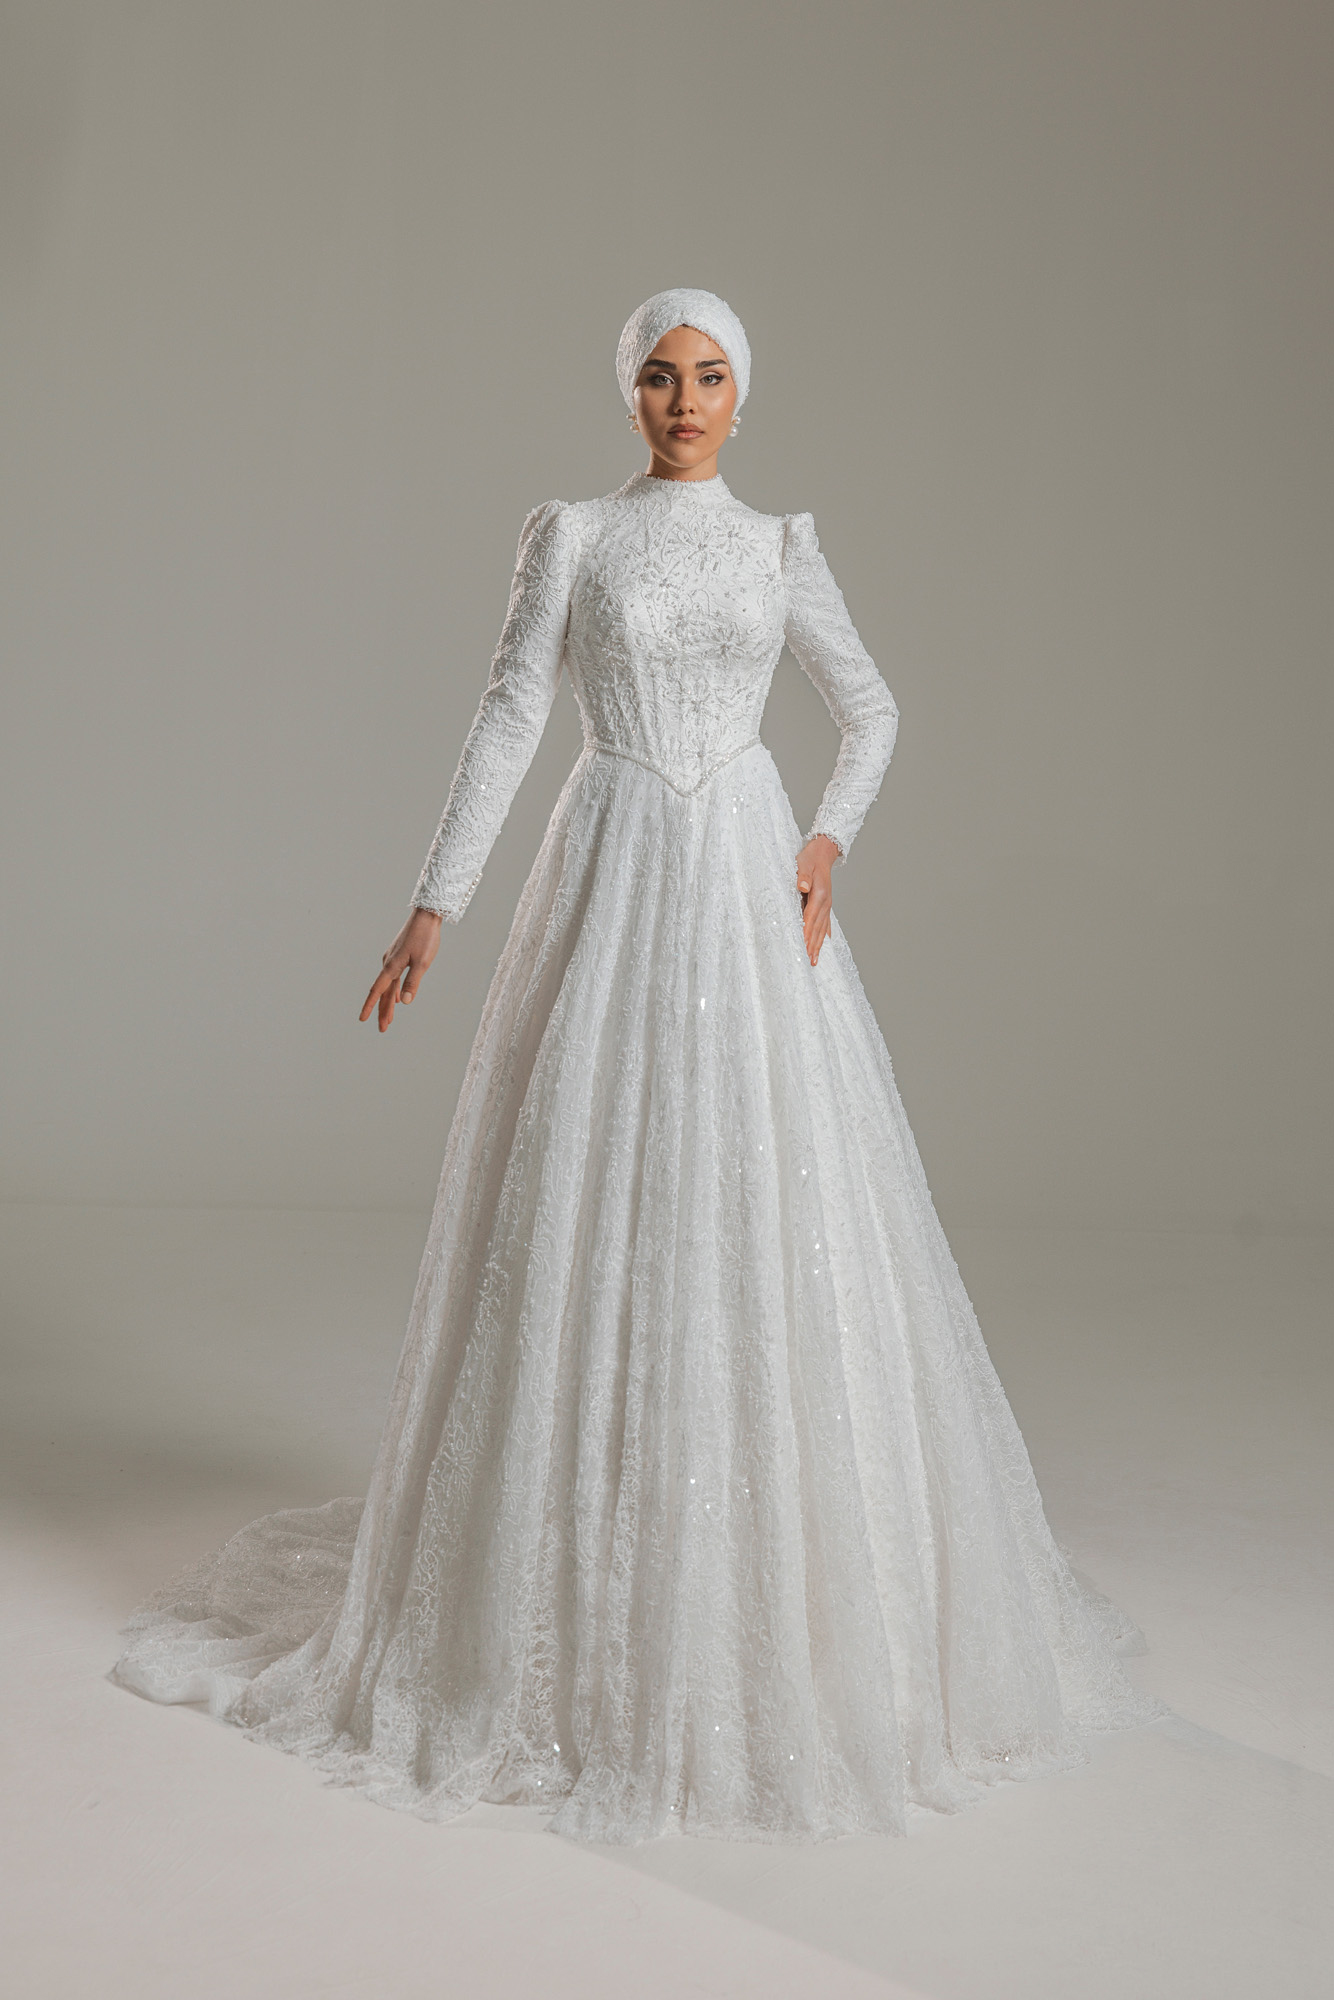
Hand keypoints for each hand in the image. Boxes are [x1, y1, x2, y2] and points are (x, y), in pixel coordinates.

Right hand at [360, 907, 442, 1031]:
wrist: (426, 916)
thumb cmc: (425, 938)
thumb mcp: (422, 963)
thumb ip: (412, 982)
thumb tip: (405, 1003)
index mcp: (392, 966)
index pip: (378, 991)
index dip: (370, 1006)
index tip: (362, 1019)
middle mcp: (389, 963)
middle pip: (384, 992)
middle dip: (382, 1011)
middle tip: (383, 1029)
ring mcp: (393, 959)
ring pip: (389, 986)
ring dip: (389, 1002)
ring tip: (389, 1019)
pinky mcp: (398, 956)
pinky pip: (393, 978)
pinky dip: (394, 990)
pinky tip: (398, 997)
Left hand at [795, 834, 839, 966]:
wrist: (823, 852)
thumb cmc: (810, 858)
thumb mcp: (803, 863)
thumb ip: (803, 875)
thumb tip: (803, 886)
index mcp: (819, 894)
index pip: (810, 918)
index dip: (806, 933)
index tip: (802, 946)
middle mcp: (825, 902)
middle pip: (818, 928)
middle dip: (812, 945)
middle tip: (809, 961)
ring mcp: (827, 904)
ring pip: (822, 929)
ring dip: (818, 945)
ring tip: (814, 960)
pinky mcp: (825, 904)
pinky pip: (825, 923)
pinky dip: (823, 935)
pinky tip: (823, 944)